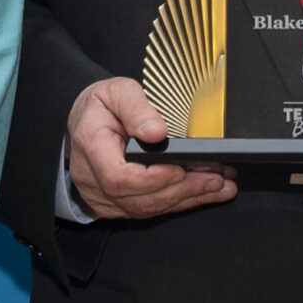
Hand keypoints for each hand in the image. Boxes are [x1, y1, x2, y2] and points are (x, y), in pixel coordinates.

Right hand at [66, 76, 237, 220]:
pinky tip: (203, 194)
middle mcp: (92, 178)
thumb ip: (136, 108)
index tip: (179, 169)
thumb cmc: (100, 107)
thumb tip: (157, 132)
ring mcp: (102, 196)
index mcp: (92, 147)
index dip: (152, 179)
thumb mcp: (117, 92)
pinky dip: (178, 203)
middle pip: (138, 199)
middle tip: (215, 178)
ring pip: (146, 209)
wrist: (84, 122)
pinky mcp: (115, 204)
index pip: (118, 178)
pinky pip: (147, 210)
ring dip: (186, 199)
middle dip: (181, 190)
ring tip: (218, 186)